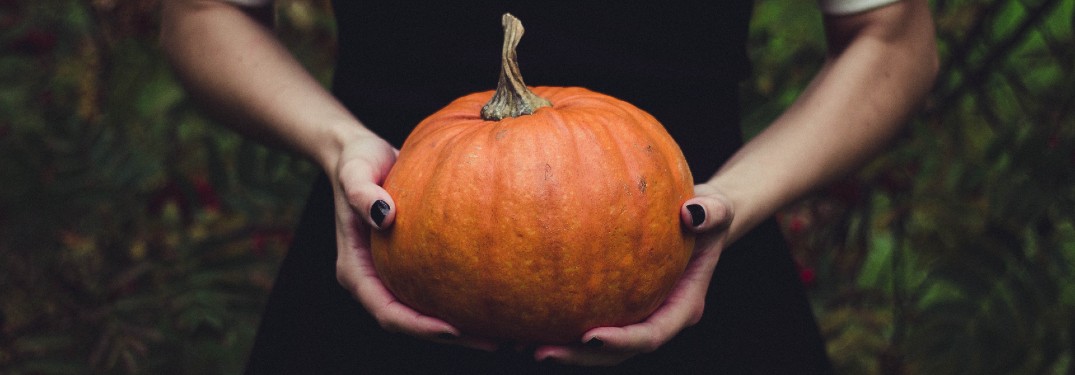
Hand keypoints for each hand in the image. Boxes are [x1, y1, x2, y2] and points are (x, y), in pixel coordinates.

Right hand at [328, 134, 497, 351]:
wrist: (362, 154)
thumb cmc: (357, 161)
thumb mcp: (355, 171)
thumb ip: (362, 193)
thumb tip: (385, 216)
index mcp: (356, 271)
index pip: (387, 312)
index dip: (418, 326)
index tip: (453, 329)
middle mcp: (376, 280)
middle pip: (412, 322)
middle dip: (451, 337)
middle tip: (495, 342)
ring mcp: (394, 275)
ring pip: (428, 312)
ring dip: (463, 326)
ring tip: (506, 331)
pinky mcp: (413, 265)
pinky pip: (439, 289)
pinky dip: (465, 298)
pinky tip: (499, 297)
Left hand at [532, 183, 733, 365]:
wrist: (696, 219)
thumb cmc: (706, 212)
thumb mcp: (718, 207)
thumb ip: (712, 212)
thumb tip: (692, 213)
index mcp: (682, 306)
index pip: (651, 335)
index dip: (622, 342)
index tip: (590, 337)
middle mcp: (655, 317)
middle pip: (617, 352)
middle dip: (580, 357)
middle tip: (541, 352)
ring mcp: (633, 314)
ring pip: (596, 345)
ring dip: (562, 348)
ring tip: (520, 343)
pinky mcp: (614, 304)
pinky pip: (584, 317)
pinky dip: (556, 321)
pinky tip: (522, 315)